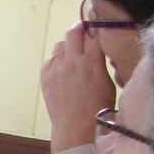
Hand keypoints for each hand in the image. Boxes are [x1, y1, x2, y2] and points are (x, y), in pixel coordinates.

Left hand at [41, 23, 116, 151]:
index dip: (97, 28)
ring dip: (68, 46)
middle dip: (80, 28)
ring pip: (61, 45)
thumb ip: (101, 61)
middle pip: (74, 32)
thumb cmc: (98, 108)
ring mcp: (56, 69)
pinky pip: (51, 60)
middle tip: (84, 29)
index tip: (98, 25)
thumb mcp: (108, 82)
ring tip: (75, 56)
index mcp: (92, 62)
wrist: (76, 128)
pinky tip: (65, 70)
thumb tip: (99, 47)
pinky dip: (58, 61)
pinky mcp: (45, 76)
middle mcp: (72, 62)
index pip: (94, 34)